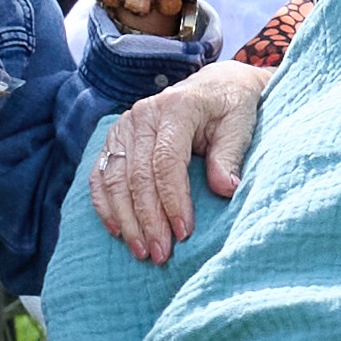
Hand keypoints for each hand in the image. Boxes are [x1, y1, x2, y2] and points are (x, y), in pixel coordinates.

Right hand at [89, 60, 272, 265]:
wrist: (214, 86)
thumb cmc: (231, 108)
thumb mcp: (240, 125)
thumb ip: (229, 156)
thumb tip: (226, 190)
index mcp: (176, 107)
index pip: (165, 161)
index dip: (172, 200)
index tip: (184, 233)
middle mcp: (143, 114)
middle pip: (136, 175)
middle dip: (148, 219)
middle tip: (161, 254)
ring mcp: (124, 125)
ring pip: (114, 179)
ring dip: (126, 220)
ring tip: (142, 251)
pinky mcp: (115, 138)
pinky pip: (100, 175)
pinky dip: (106, 206)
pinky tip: (118, 232)